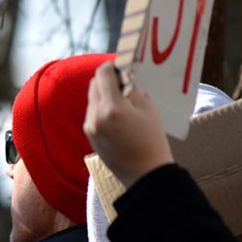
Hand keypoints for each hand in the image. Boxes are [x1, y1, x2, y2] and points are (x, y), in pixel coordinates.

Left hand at [83, 61, 173, 187]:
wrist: (146, 175)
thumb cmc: (152, 141)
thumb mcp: (149, 110)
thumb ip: (133, 89)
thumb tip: (124, 76)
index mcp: (112, 107)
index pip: (103, 74)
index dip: (112, 66)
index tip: (121, 67)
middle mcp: (96, 115)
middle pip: (94, 84)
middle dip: (107, 79)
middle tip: (123, 81)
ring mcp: (90, 126)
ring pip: (92, 98)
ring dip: (104, 93)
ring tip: (123, 100)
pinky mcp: (89, 135)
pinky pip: (92, 113)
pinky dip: (101, 108)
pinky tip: (117, 115)